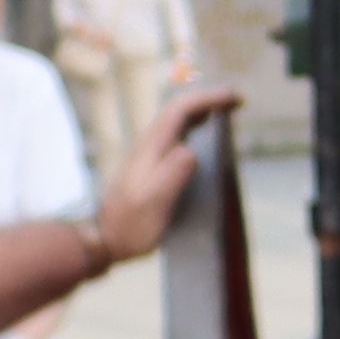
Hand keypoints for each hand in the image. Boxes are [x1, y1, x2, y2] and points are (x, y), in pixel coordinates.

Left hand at [87, 85, 249, 268]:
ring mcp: (148, 155)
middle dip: (208, 99)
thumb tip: (192, 150)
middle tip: (237, 102)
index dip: (209, 98)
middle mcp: (149, 145)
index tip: (235, 98)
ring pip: (175, 122)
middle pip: (178, 109)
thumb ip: (172, 173)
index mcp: (152, 148)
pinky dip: (195, 128)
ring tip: (226, 114)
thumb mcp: (154, 202)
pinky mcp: (149, 167)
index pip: (180, 110)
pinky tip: (205, 139)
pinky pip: (175, 136)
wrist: (102, 240)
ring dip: (202, 111)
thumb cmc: (130, 225)